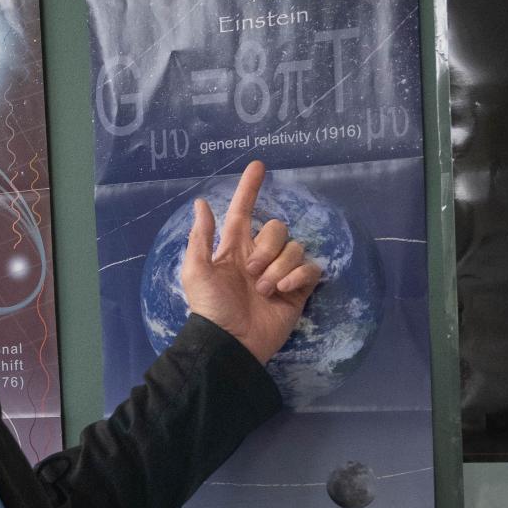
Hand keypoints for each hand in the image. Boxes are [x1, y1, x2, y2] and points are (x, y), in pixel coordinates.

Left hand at [180, 160, 322, 364]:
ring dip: (279, 267)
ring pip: (294, 248)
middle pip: (278, 228)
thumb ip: (201, 237)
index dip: (250, 189)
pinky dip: (298, 276)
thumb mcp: (197, 271)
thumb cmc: (210, 308)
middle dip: (268, 247)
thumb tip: (201, 203)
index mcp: (235, 249)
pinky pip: (310, 268)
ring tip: (264, 290)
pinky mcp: (298, 289)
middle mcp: (260, 256)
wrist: (231, 342)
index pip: (244, 211)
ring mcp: (280, 272)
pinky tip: (283, 291)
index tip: (258, 165)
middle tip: (252, 273)